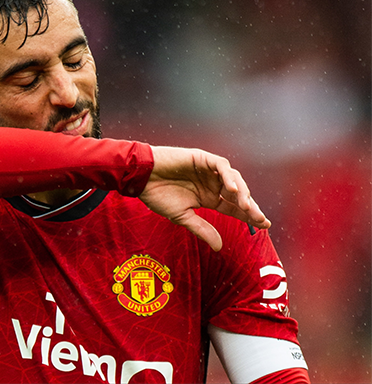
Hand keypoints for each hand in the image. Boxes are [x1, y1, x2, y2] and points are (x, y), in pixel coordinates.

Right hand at [139, 146, 270, 250]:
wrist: (141, 178)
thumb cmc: (157, 196)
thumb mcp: (182, 217)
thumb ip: (202, 229)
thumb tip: (220, 247)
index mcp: (208, 197)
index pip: (234, 207)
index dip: (249, 215)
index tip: (265, 225)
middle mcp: (212, 183)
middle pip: (238, 194)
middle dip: (250, 206)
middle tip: (259, 218)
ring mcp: (208, 170)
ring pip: (234, 178)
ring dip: (241, 191)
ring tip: (245, 205)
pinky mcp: (202, 158)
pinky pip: (221, 166)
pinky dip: (229, 176)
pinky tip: (231, 189)